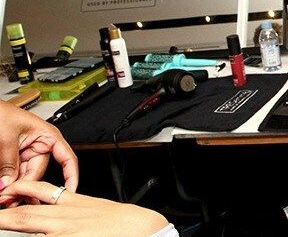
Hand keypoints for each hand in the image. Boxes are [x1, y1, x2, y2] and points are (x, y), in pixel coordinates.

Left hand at [0, 100, 77, 192]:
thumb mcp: (7, 137)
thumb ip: (9, 162)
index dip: (71, 175)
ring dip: (17, 189)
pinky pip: (16, 175)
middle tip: (10, 198)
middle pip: (39, 173)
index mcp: (48, 136)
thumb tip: (8, 184)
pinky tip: (8, 192)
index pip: (66, 158)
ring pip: (26, 177)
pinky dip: (11, 184)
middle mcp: (40, 146)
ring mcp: (27, 154)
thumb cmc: (1, 113)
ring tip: (7, 198)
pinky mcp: (15, 159)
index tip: (70, 191)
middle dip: (27, 188)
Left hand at [0, 180, 169, 235]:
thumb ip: (83, 209)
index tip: (12, 187)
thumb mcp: (102, 209)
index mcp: (76, 202)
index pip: (44, 190)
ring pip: (28, 222)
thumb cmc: (129, 222)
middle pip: (27, 209)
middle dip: (5, 209)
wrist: (143, 228)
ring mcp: (64, 230)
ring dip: (9, 221)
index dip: (24, 188)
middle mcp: (66, 215)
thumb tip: (69, 208)